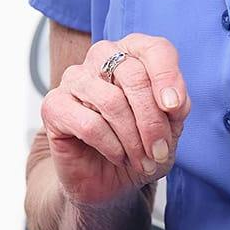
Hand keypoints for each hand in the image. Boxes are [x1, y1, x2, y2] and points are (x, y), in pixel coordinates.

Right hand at [41, 34, 190, 205]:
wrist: (107, 180)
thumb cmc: (137, 147)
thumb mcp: (169, 130)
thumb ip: (176, 108)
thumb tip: (173, 101)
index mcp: (131, 55)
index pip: (154, 49)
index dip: (168, 77)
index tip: (174, 109)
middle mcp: (100, 59)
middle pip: (133, 76)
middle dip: (152, 120)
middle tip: (159, 151)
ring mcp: (73, 79)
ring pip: (112, 102)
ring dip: (133, 139)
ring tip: (141, 160)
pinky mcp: (54, 105)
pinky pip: (89, 124)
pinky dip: (111, 147)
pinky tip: (117, 156)